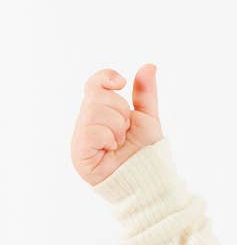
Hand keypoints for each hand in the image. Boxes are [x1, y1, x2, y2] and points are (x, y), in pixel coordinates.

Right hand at [70, 64, 163, 186]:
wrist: (150, 179)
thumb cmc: (147, 153)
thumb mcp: (148, 118)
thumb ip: (145, 93)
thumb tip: (149, 65)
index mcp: (100, 113)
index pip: (94, 84)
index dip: (105, 78)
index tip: (120, 82)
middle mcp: (87, 122)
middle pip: (97, 95)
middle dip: (120, 111)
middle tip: (125, 131)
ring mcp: (80, 137)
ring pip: (95, 110)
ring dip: (116, 127)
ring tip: (119, 143)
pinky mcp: (78, 153)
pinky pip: (92, 130)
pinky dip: (108, 138)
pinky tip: (111, 150)